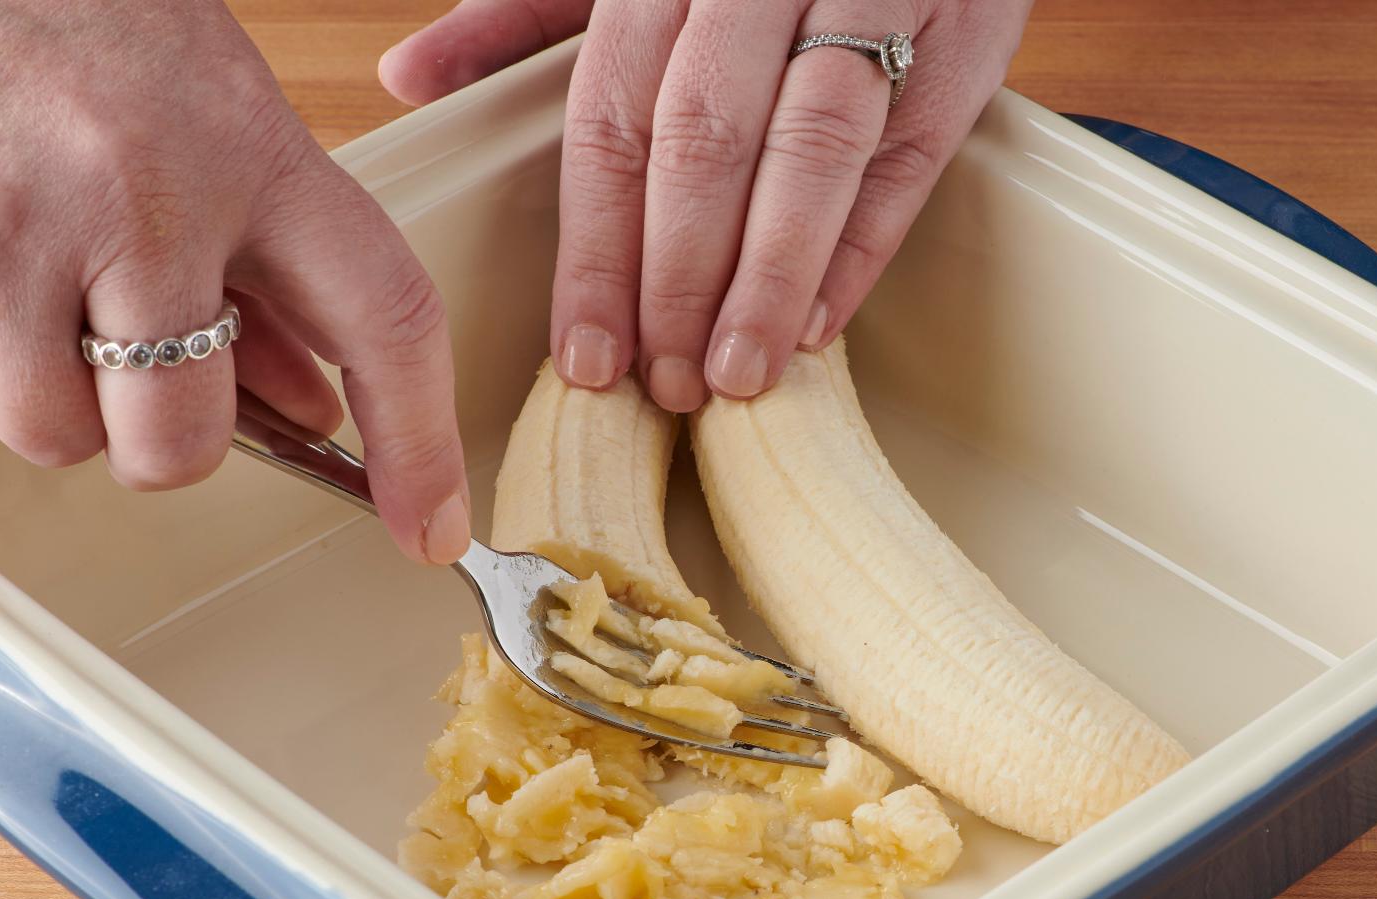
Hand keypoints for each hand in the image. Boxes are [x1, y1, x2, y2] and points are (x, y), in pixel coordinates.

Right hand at [0, 0, 471, 561]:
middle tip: (124, 362)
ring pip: (48, 432)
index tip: (432, 528)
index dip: (420, 443)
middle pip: (177, 443)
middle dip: (155, 438)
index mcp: (242, 143)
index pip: (382, 318)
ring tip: (14, 266)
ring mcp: (1, 229)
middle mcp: (134, 196)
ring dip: (38, 389)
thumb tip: (306, 402)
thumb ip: (255, 247)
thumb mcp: (191, 91)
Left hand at [380, 0, 1030, 411]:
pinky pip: (907, 152)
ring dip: (768, 278)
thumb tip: (410, 77)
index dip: (599, 252)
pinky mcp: (966, 31)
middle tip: (666, 384)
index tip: (587, 356)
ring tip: (738, 377)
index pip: (614, 120)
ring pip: (811, 148)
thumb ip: (525, 17)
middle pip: (705, 141)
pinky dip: (861, 246)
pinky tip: (818, 326)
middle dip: (678, 280)